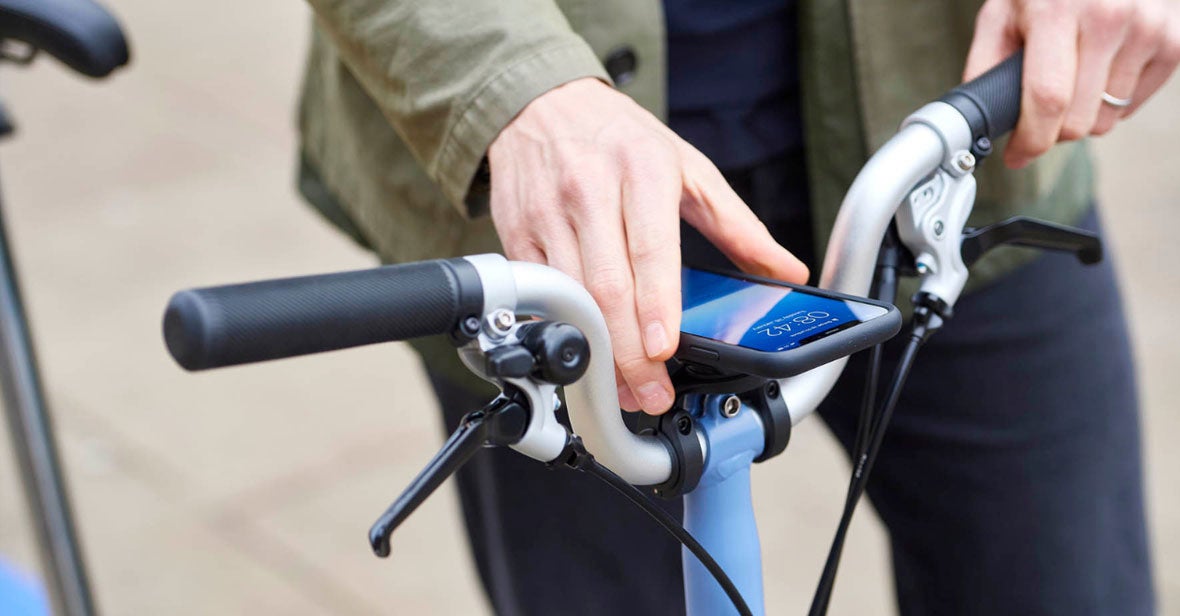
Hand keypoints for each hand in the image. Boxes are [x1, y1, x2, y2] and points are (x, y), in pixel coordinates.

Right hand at [488, 78, 807, 413]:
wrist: (540, 103)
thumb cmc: (619, 139)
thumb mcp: (687, 167)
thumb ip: (737, 224)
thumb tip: (785, 269)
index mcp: (640, 172)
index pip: (649, 250)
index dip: (655, 306)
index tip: (663, 349)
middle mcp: (589, 191)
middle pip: (606, 287)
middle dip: (627, 352)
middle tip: (649, 393)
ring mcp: (547, 215)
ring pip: (569, 299)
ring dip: (595, 353)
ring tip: (620, 390)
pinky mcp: (517, 235)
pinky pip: (540, 294)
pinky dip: (562, 331)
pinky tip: (584, 356)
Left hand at [965, 0, 1179, 167]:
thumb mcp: (1004, 11)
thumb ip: (987, 65)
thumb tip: (979, 121)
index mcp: (1058, 10)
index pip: (1047, 98)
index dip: (1030, 139)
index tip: (1016, 154)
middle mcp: (1109, 17)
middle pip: (1079, 121)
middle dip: (1052, 131)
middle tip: (1040, 111)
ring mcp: (1148, 28)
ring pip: (1106, 121)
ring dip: (1083, 114)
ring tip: (1073, 76)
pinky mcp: (1174, 41)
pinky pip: (1133, 106)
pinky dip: (1112, 101)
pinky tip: (1101, 68)